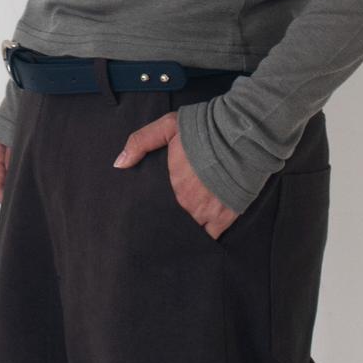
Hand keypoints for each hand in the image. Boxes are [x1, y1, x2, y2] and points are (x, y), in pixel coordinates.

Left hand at [112, 112, 238, 237]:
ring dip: (191, 225)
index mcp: (173, 184)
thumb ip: (141, 142)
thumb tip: (119, 163)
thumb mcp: (168, 126)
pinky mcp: (226, 216)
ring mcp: (208, 212)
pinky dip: (208, 234)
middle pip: (176, 217)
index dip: (159, 207)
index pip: (159, 205)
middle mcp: (188, 203)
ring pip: (192, 228)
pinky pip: (212, 235)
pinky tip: (205, 231)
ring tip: (189, 225)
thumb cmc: (205, 128)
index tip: (159, 207)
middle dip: (175, 216)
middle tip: (177, 211)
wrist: (243, 133)